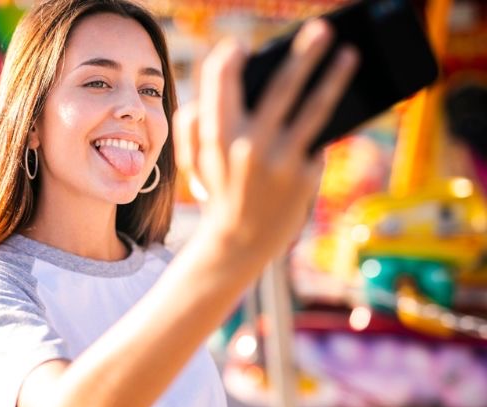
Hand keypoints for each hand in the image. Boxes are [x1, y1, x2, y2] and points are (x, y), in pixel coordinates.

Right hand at [174, 19, 358, 259]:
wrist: (239, 241)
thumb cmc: (218, 190)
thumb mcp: (195, 160)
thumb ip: (195, 122)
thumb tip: (217, 82)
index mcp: (217, 137)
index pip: (223, 84)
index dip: (231, 60)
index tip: (239, 46)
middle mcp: (249, 146)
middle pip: (281, 88)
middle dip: (303, 54)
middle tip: (321, 28)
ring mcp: (280, 161)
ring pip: (313, 108)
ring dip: (333, 77)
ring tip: (348, 54)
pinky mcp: (303, 176)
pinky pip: (317, 140)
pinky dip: (324, 123)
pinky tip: (340, 103)